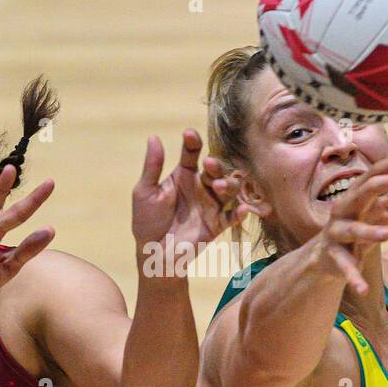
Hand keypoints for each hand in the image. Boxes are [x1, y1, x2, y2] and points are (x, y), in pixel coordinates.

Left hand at [132, 129, 247, 249]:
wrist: (152, 252)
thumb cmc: (147, 220)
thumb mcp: (145, 191)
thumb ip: (152, 167)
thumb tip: (153, 137)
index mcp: (184, 175)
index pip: (192, 154)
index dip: (192, 143)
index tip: (189, 134)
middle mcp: (201, 186)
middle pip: (216, 170)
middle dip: (216, 165)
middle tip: (209, 163)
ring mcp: (211, 205)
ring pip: (229, 189)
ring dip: (228, 185)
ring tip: (219, 186)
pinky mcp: (217, 224)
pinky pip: (232, 217)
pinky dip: (240, 213)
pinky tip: (242, 210)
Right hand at [309, 154, 387, 294]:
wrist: (326, 258)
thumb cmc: (359, 226)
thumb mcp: (381, 211)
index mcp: (356, 196)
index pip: (372, 175)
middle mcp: (343, 211)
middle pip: (356, 196)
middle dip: (369, 189)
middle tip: (387, 183)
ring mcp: (336, 235)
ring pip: (351, 231)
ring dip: (368, 231)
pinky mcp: (334, 258)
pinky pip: (345, 267)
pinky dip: (353, 278)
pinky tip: (363, 289)